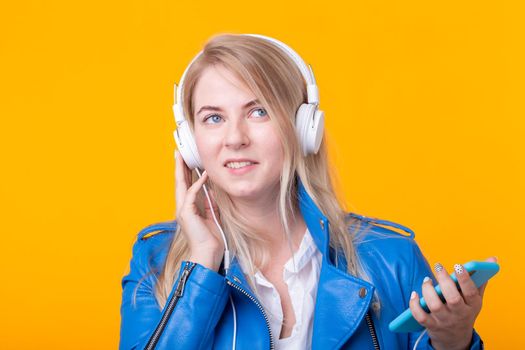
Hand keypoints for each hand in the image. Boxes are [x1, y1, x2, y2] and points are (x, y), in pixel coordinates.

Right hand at [175, 151, 223, 268]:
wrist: (208, 255)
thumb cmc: (211, 240)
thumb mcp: (213, 218)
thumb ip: (210, 205)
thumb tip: (212, 191)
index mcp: (188, 209)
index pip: (185, 186)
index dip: (185, 173)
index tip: (185, 160)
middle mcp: (182, 208)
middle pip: (179, 183)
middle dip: (179, 167)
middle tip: (179, 152)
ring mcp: (183, 210)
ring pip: (181, 185)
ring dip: (183, 170)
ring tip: (184, 156)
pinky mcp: (186, 213)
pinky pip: (191, 194)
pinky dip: (197, 183)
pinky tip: (203, 174)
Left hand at [409, 256, 496, 349]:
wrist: (455, 338)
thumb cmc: (465, 311)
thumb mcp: (476, 298)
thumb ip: (481, 278)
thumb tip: (492, 258)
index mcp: (472, 305)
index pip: (471, 292)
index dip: (465, 279)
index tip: (458, 265)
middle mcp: (459, 314)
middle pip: (453, 299)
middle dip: (445, 281)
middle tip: (439, 266)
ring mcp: (444, 321)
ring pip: (435, 306)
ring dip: (428, 290)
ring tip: (427, 280)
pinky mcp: (431, 325)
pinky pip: (420, 316)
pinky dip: (415, 305)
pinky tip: (414, 294)